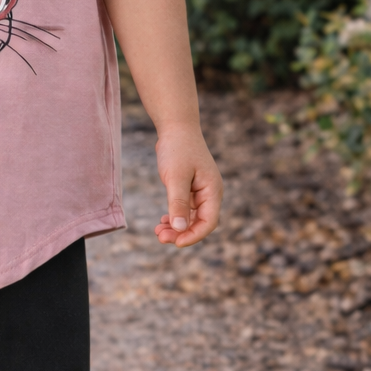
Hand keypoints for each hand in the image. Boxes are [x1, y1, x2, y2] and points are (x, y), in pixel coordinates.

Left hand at [153, 125, 222, 248]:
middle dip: (181, 233)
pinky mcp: (191, 189)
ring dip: (176, 227)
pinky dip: (174, 217)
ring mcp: (201, 192)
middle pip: (200, 223)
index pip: (209, 222)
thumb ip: (178, 203)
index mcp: (213, 191)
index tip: (175, 243)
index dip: (193, 236)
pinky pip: (185, 209)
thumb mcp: (176, 177)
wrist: (176, 127)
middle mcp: (210, 193)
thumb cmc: (178, 149)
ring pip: (191, 218)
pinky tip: (162, 222)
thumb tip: (180, 228)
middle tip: (160, 238)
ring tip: (158, 232)